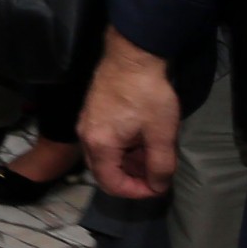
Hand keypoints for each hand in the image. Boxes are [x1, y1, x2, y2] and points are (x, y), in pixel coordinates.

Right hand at [77, 29, 181, 198]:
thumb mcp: (161, 133)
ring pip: (104, 157)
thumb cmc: (147, 94)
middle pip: (104, 173)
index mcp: (99, 146)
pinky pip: (103, 142)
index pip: (112, 185)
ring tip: (152, 153)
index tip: (158, 187)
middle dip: (131, 178)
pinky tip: (140, 137)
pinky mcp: (91, 113)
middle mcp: (86, 138)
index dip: (136, 192)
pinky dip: (121, 148)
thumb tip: (158, 186)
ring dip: (127, 162)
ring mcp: (86, 124)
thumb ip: (160, 165)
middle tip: (156, 171)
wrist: (132, 54)